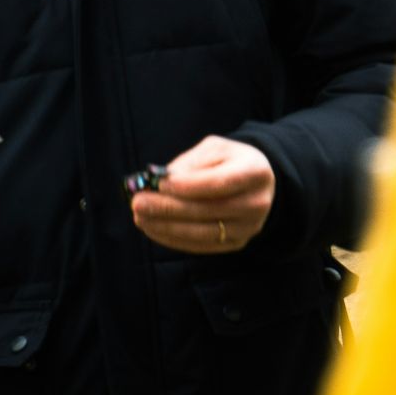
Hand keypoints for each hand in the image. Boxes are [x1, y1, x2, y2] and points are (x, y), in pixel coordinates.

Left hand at [130, 135, 274, 253]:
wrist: (256, 181)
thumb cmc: (230, 160)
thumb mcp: (215, 148)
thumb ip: (191, 163)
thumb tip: (161, 181)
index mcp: (255, 173)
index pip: (219, 183)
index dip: (187, 186)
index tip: (158, 184)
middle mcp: (257, 203)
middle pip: (208, 210)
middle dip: (169, 208)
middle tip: (138, 203)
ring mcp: (249, 227)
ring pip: (203, 232)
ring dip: (166, 227)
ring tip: (140, 217)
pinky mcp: (237, 243)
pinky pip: (201, 245)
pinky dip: (174, 239)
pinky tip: (153, 228)